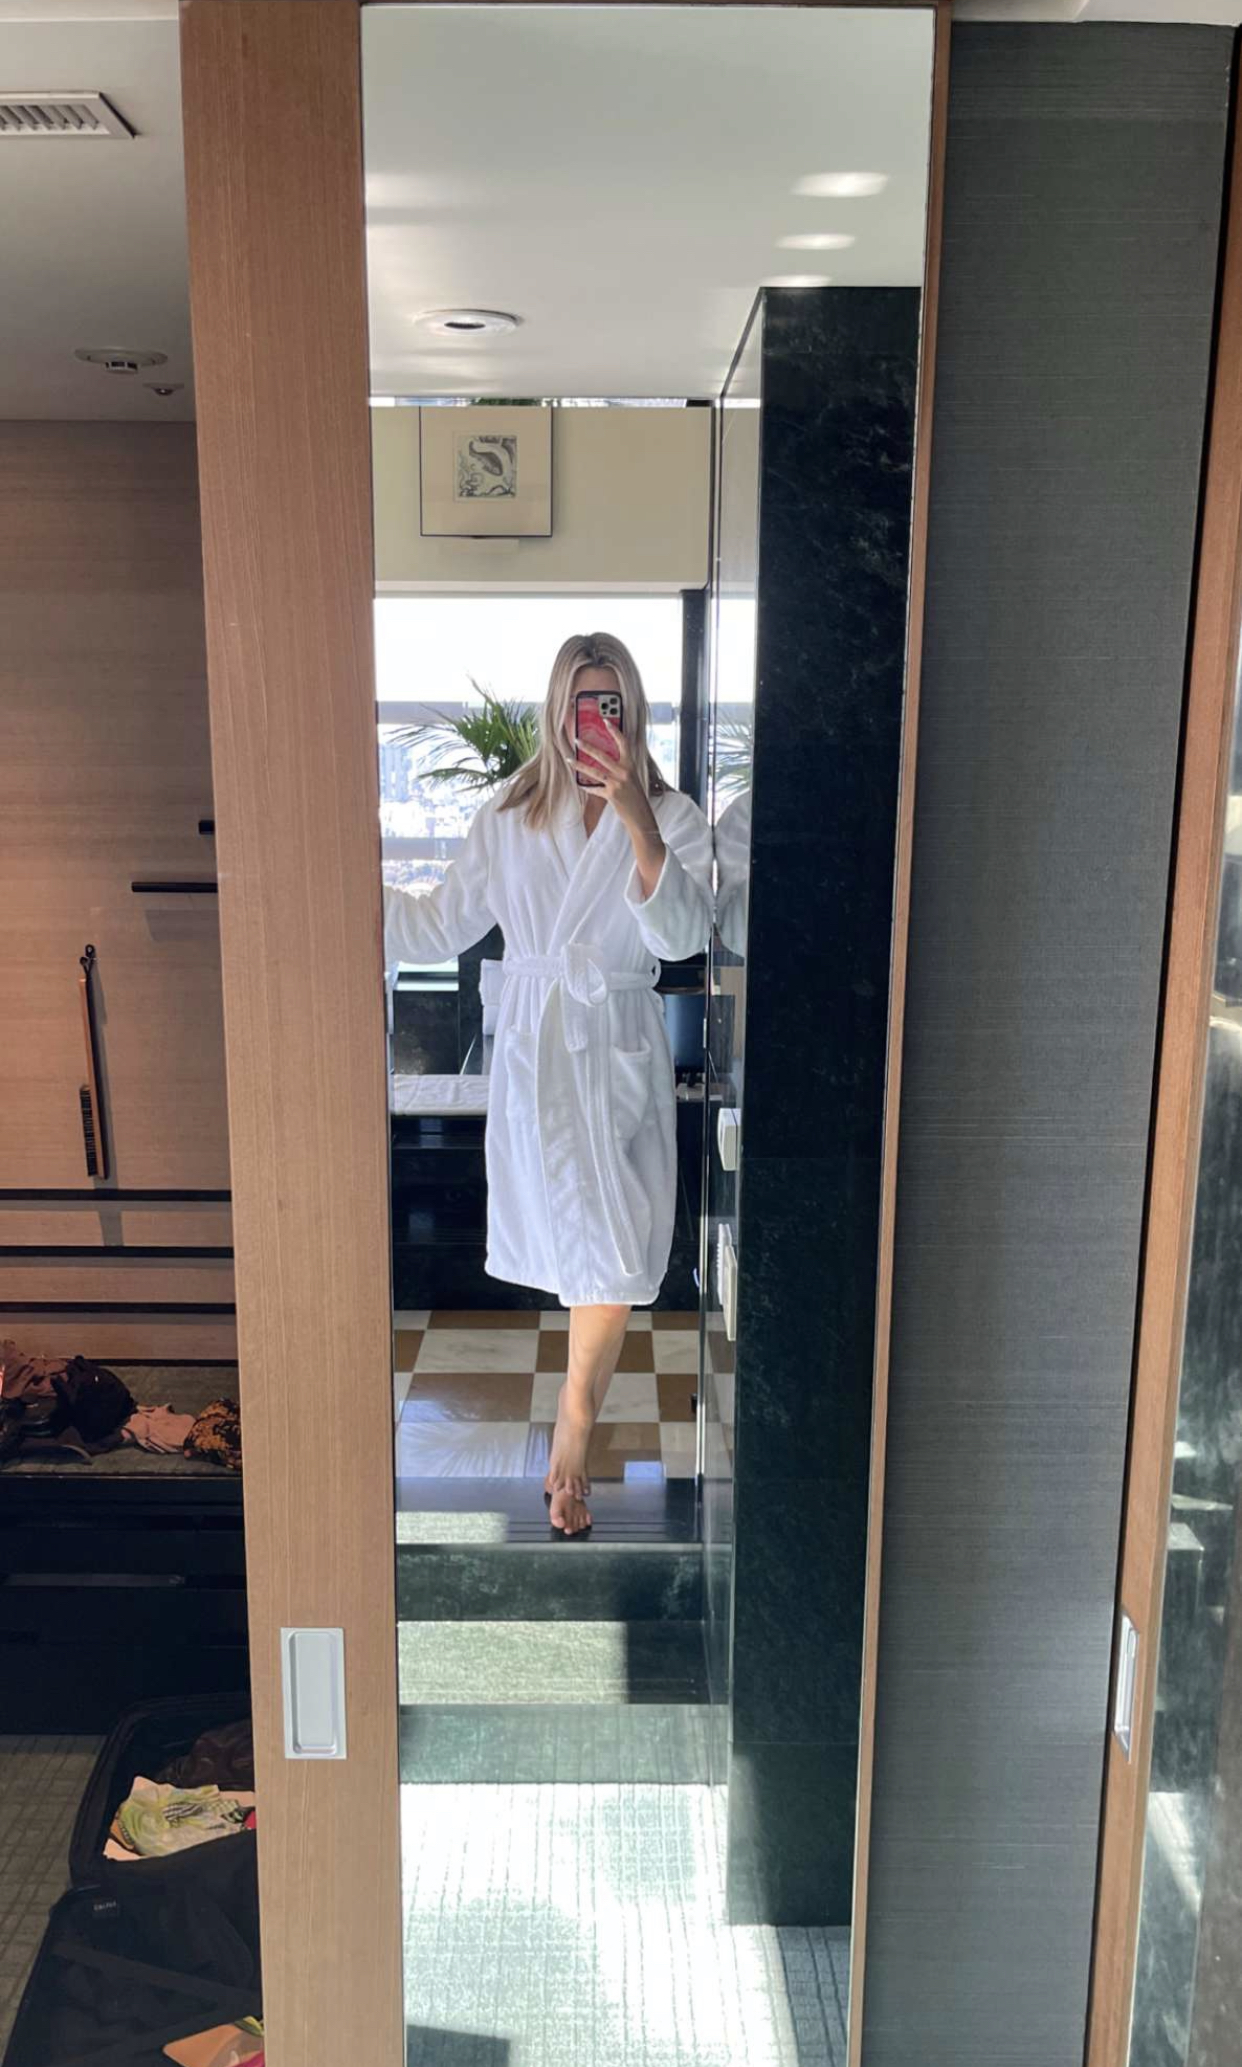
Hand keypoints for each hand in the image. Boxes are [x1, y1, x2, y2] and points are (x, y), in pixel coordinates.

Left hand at [573, 718, 655, 837]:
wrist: (641, 817)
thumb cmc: (637, 798)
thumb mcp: (633, 779)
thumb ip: (622, 769)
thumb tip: (607, 761)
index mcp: (631, 766)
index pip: (623, 743)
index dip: (615, 731)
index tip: (606, 721)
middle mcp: (624, 773)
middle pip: (603, 756)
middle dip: (588, 747)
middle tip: (577, 740)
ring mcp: (617, 784)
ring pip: (594, 771)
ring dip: (580, 765)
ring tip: (569, 760)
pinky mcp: (610, 795)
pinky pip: (595, 789)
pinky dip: (587, 786)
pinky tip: (579, 783)